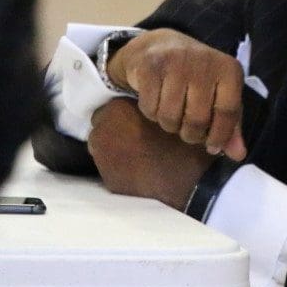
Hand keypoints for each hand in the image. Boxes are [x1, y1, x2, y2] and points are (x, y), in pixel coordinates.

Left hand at [88, 98, 212, 207]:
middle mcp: (102, 132)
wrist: (185, 179)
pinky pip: (110, 170)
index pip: (108, 108)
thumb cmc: (179, 140)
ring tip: (139, 155)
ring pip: (103, 150)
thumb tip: (140, 107)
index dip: (122, 115)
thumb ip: (146, 105)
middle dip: (114, 131)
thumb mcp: (164, 110)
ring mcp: (101, 158)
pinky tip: (138, 170)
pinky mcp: (107, 181)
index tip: (135, 121)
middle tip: (136, 138)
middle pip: (102, 129)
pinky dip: (119, 169)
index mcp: (116, 109)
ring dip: (115, 150)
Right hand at [108, 28, 246, 159]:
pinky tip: (156, 101)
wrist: (159, 46)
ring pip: (171, 117)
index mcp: (228, 69)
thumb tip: (239, 155)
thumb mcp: (219, 95)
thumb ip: (230, 124)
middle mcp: (205, 62)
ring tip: (172, 112)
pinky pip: (150, 109)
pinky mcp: (150, 66)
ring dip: (168, 124)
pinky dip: (151, 113)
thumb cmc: (196, 76)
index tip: (211, 146)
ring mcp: (176, 61)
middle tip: (186, 127)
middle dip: (190, 133)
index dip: (220, 135)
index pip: (228, 112)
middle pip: (198, 119)